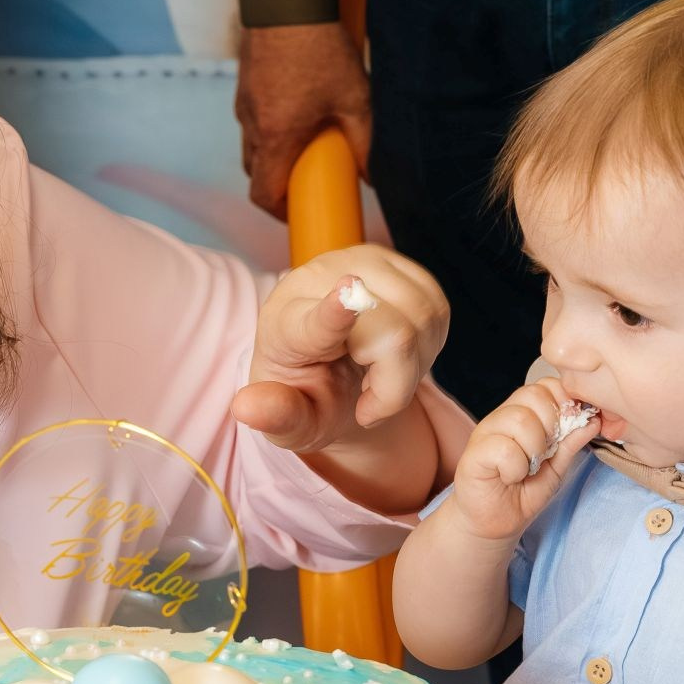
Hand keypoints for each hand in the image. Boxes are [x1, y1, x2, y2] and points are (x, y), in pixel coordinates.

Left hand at [234, 246, 447, 452]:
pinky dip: (427, 345)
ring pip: (424, 321)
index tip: (348, 292)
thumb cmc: (306, 394)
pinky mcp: (400, 264)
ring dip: (412, 366)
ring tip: (379, 375)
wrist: (324, 368)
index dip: (335, 312)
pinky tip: (396, 354)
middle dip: (394, 385)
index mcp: (286, 323)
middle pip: (395, 335)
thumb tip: (245, 408)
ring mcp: (366, 263)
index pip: (316, 319)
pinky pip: (438, 311)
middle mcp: (322, 279)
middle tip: (369, 401)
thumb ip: (274, 415)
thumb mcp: (289, 420)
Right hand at [237, 23, 373, 219]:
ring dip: (273, 155)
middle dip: (277, 185)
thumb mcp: (355, 99)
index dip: (279, 212)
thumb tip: (372, 177)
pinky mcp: (244, 83)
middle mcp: (253, 124)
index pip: (263, 194)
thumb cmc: (321, 48)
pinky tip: (297, 112)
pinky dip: (269, 129)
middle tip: (307, 182)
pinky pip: (252, 119)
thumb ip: (365, 143)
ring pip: (252, 145)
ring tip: (305, 145)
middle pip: (255, 173)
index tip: (299, 212)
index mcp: (277, 136)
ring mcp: (244, 102)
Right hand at [450, 379, 598, 541]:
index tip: (566, 431)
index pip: (546, 386)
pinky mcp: (473, 454)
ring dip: (533, 450)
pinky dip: (515, 468)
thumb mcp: (557, 467)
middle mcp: (502, 417)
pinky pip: (503, 448)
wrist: (495, 524)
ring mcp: (485, 433)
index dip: (563, 403)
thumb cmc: (523, 492)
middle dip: (550, 427)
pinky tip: (510, 477)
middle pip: (533, 395)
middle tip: (544, 454)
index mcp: (523, 414)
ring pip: (519, 420)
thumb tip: (593, 420)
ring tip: (527, 469)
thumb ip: (571, 442)